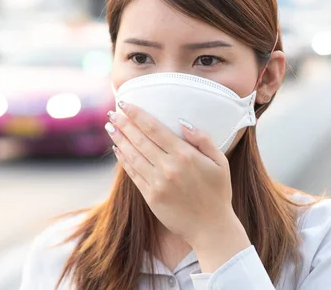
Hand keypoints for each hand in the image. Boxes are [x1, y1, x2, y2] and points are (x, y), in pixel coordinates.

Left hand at [105, 101, 250, 271]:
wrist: (211, 228)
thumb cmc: (218, 193)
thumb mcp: (220, 162)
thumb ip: (203, 139)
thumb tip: (182, 122)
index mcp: (185, 155)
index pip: (154, 128)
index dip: (137, 114)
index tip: (125, 103)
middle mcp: (168, 167)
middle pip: (139, 139)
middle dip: (123, 123)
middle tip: (112, 112)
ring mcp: (157, 183)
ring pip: (132, 155)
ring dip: (119, 139)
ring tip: (110, 127)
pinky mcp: (150, 197)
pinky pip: (133, 174)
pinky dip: (123, 160)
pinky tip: (117, 149)